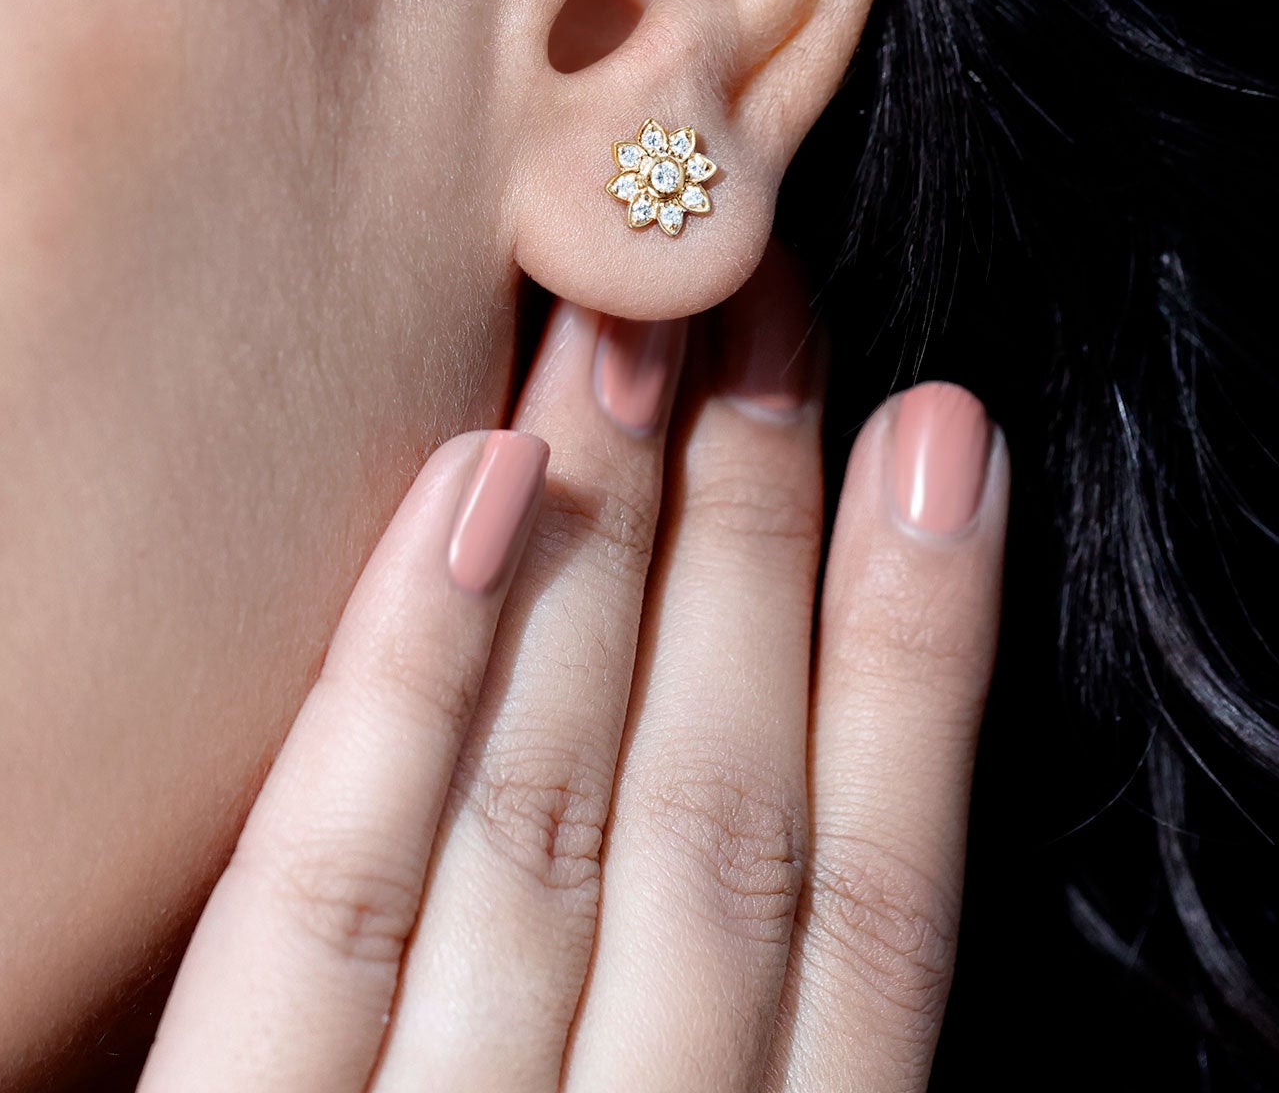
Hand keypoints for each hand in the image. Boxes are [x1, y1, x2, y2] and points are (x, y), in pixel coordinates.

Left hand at [140, 244, 1007, 1091]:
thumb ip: (635, 989)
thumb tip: (697, 695)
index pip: (870, 906)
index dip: (915, 656)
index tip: (944, 434)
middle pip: (720, 812)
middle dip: (759, 532)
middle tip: (773, 290)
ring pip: (554, 806)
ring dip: (615, 545)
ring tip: (642, 324)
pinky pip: (333, 890)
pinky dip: (417, 672)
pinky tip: (478, 476)